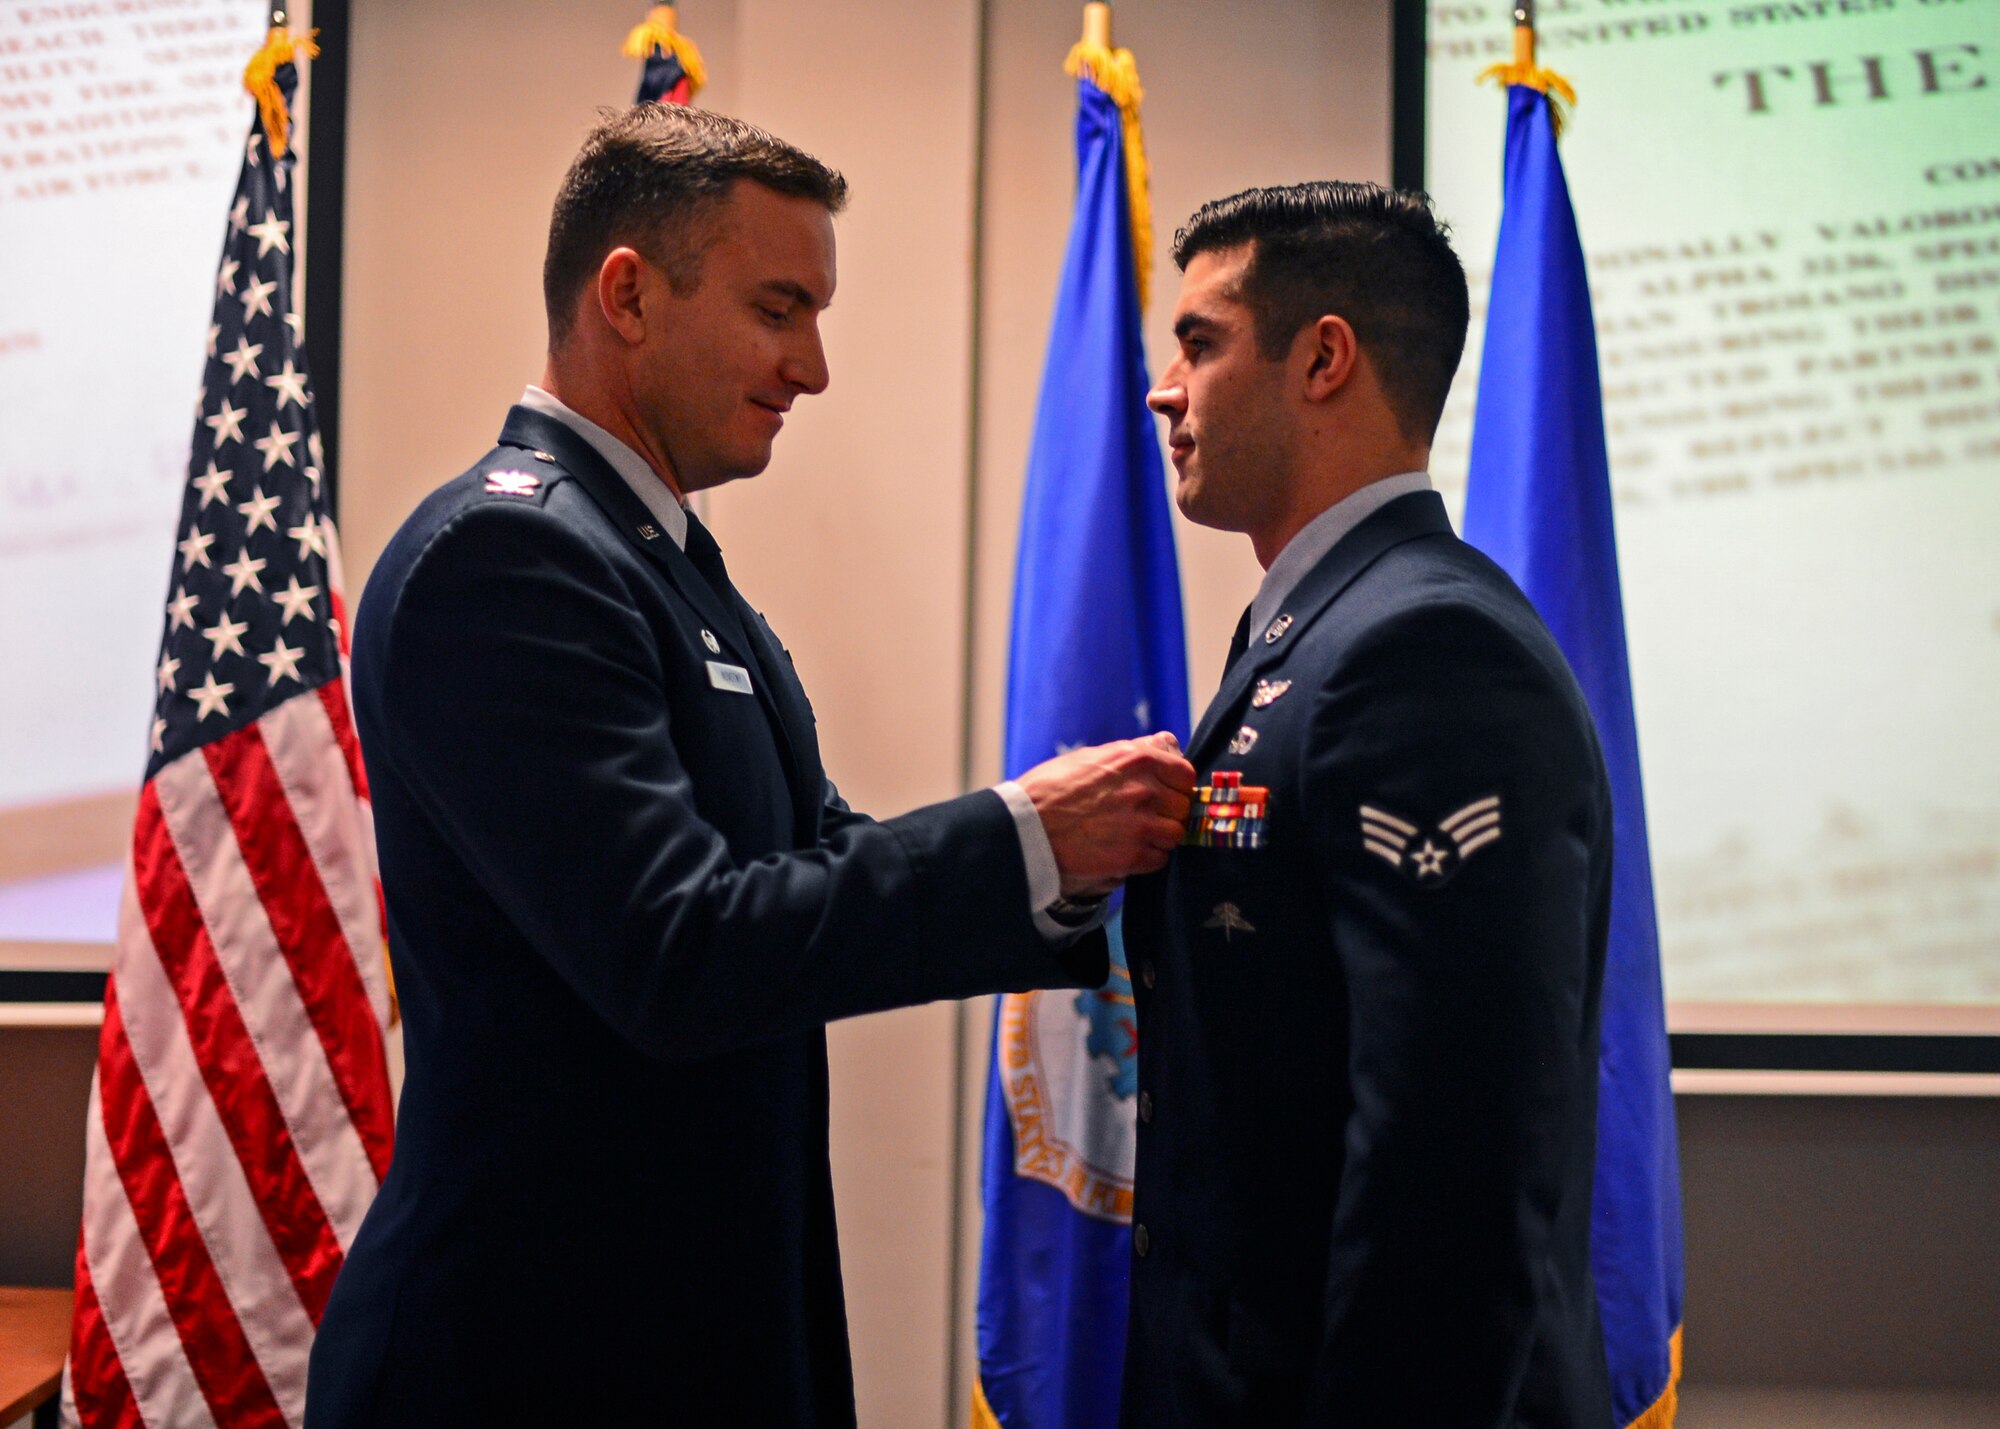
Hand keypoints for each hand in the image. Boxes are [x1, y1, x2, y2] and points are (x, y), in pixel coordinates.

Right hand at [1017, 732, 1195, 896]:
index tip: (1165, 794)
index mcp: (1137, 760)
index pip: (1184, 774)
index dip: (1176, 786)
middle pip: (1182, 806)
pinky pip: (1159, 859)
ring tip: (1135, 836)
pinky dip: (1148, 858)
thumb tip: (1168, 743)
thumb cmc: (1052, 789)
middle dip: (1167, 813)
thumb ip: (1136, 751)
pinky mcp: (1132, 856)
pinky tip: (1126, 851)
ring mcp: (1141, 825)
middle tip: (1145, 817)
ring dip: (1160, 837)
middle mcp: (1145, 790)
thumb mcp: (1093, 755)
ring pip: (1174, 834)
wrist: (1025, 828)